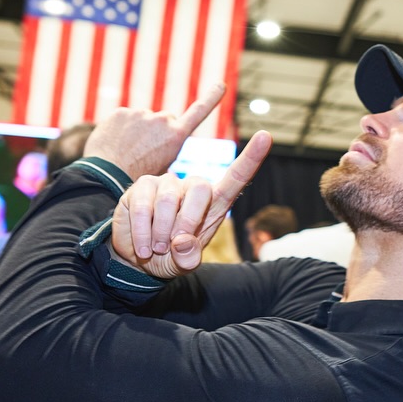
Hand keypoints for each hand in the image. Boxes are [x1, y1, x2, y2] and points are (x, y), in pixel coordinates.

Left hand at [83, 84, 226, 179]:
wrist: (107, 175)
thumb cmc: (137, 177)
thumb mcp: (162, 170)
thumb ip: (166, 151)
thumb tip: (160, 149)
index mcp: (176, 136)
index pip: (199, 112)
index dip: (212, 98)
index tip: (220, 84)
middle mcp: (162, 120)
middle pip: (164, 120)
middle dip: (157, 130)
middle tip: (143, 151)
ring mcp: (140, 114)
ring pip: (142, 120)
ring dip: (137, 131)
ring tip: (126, 151)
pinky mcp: (121, 112)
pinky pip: (124, 119)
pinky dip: (121, 128)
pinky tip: (115, 143)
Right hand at [111, 131, 272, 277]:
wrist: (138, 259)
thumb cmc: (169, 257)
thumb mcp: (183, 265)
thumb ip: (188, 258)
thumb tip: (183, 242)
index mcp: (214, 204)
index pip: (235, 178)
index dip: (250, 158)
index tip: (264, 136)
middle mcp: (192, 188)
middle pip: (200, 188)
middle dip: (188, 221)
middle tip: (173, 245)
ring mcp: (167, 183)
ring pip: (168, 200)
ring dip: (161, 232)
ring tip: (156, 249)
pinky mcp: (142, 186)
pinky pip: (142, 206)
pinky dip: (142, 232)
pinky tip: (142, 248)